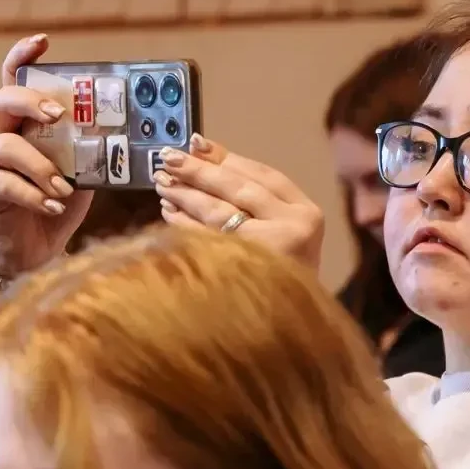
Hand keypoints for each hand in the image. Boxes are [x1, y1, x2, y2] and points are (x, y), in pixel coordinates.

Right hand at [0, 35, 93, 278]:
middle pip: (3, 101)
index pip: (16, 82)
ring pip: (5, 145)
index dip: (23, 58)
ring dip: (40, 165)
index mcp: (24, 126)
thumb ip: (92, 154)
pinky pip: (4, 183)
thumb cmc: (54, 208)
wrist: (29, 256)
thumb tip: (128, 136)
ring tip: (64, 189)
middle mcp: (1, 137)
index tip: (42, 41)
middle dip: (31, 101)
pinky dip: (33, 195)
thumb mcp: (81, 177)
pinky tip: (53, 207)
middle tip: (57, 114)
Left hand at [154, 135, 324, 272]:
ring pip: (219, 212)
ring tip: (162, 183)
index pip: (263, 175)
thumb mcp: (283, 231)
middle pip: (238, 189)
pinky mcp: (244, 270)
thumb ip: (254, 197)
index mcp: (307, 214)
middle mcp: (294, 228)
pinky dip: (183, 224)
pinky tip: (167, 212)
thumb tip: (199, 151)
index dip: (227, 157)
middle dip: (200, 171)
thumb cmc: (286, 276)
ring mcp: (270, 251)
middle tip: (168, 158)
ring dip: (186, 195)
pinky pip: (205, 238)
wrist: (292, 325)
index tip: (195, 143)